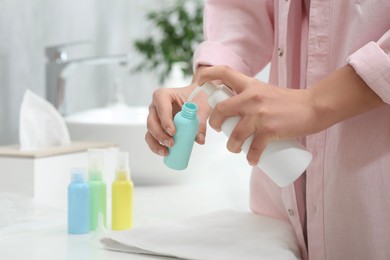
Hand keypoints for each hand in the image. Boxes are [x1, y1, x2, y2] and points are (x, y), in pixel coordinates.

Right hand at [145, 70, 210, 156]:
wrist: (196, 98)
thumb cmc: (196, 98)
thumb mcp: (201, 108)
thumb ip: (201, 122)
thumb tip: (200, 139)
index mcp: (163, 96)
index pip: (161, 108)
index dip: (165, 121)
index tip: (173, 132)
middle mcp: (156, 106)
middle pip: (152, 122)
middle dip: (160, 135)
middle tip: (171, 143)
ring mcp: (155, 118)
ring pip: (150, 132)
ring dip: (156, 143)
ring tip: (167, 152)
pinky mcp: (157, 128)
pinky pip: (152, 138)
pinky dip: (157, 146)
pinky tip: (165, 153)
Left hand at [196, 66, 315, 165]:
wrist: (314, 106)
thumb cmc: (289, 101)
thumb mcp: (265, 91)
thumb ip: (250, 96)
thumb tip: (234, 111)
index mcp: (250, 85)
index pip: (224, 73)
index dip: (208, 75)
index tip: (200, 82)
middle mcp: (251, 97)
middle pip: (221, 110)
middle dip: (215, 123)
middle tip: (220, 130)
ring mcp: (260, 114)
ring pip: (235, 135)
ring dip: (231, 146)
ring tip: (235, 149)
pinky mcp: (269, 130)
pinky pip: (253, 149)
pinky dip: (251, 158)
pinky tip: (252, 160)